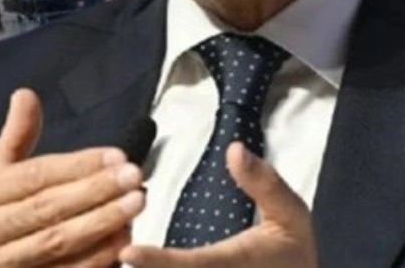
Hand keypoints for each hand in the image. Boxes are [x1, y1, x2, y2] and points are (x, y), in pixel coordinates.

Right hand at [0, 89, 145, 267]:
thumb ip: (11, 143)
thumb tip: (27, 93)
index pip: (31, 176)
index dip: (77, 165)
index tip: (116, 156)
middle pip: (45, 208)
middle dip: (95, 191)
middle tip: (135, 177)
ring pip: (54, 245)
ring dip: (99, 226)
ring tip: (134, 207)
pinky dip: (90, 262)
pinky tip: (118, 247)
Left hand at [120, 143, 315, 267]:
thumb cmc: (292, 252)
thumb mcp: (291, 215)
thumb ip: (264, 183)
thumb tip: (234, 149)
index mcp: (236, 264)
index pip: (192, 266)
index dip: (159, 262)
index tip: (127, 252)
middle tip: (112, 249)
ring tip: (112, 258)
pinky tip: (132, 265)